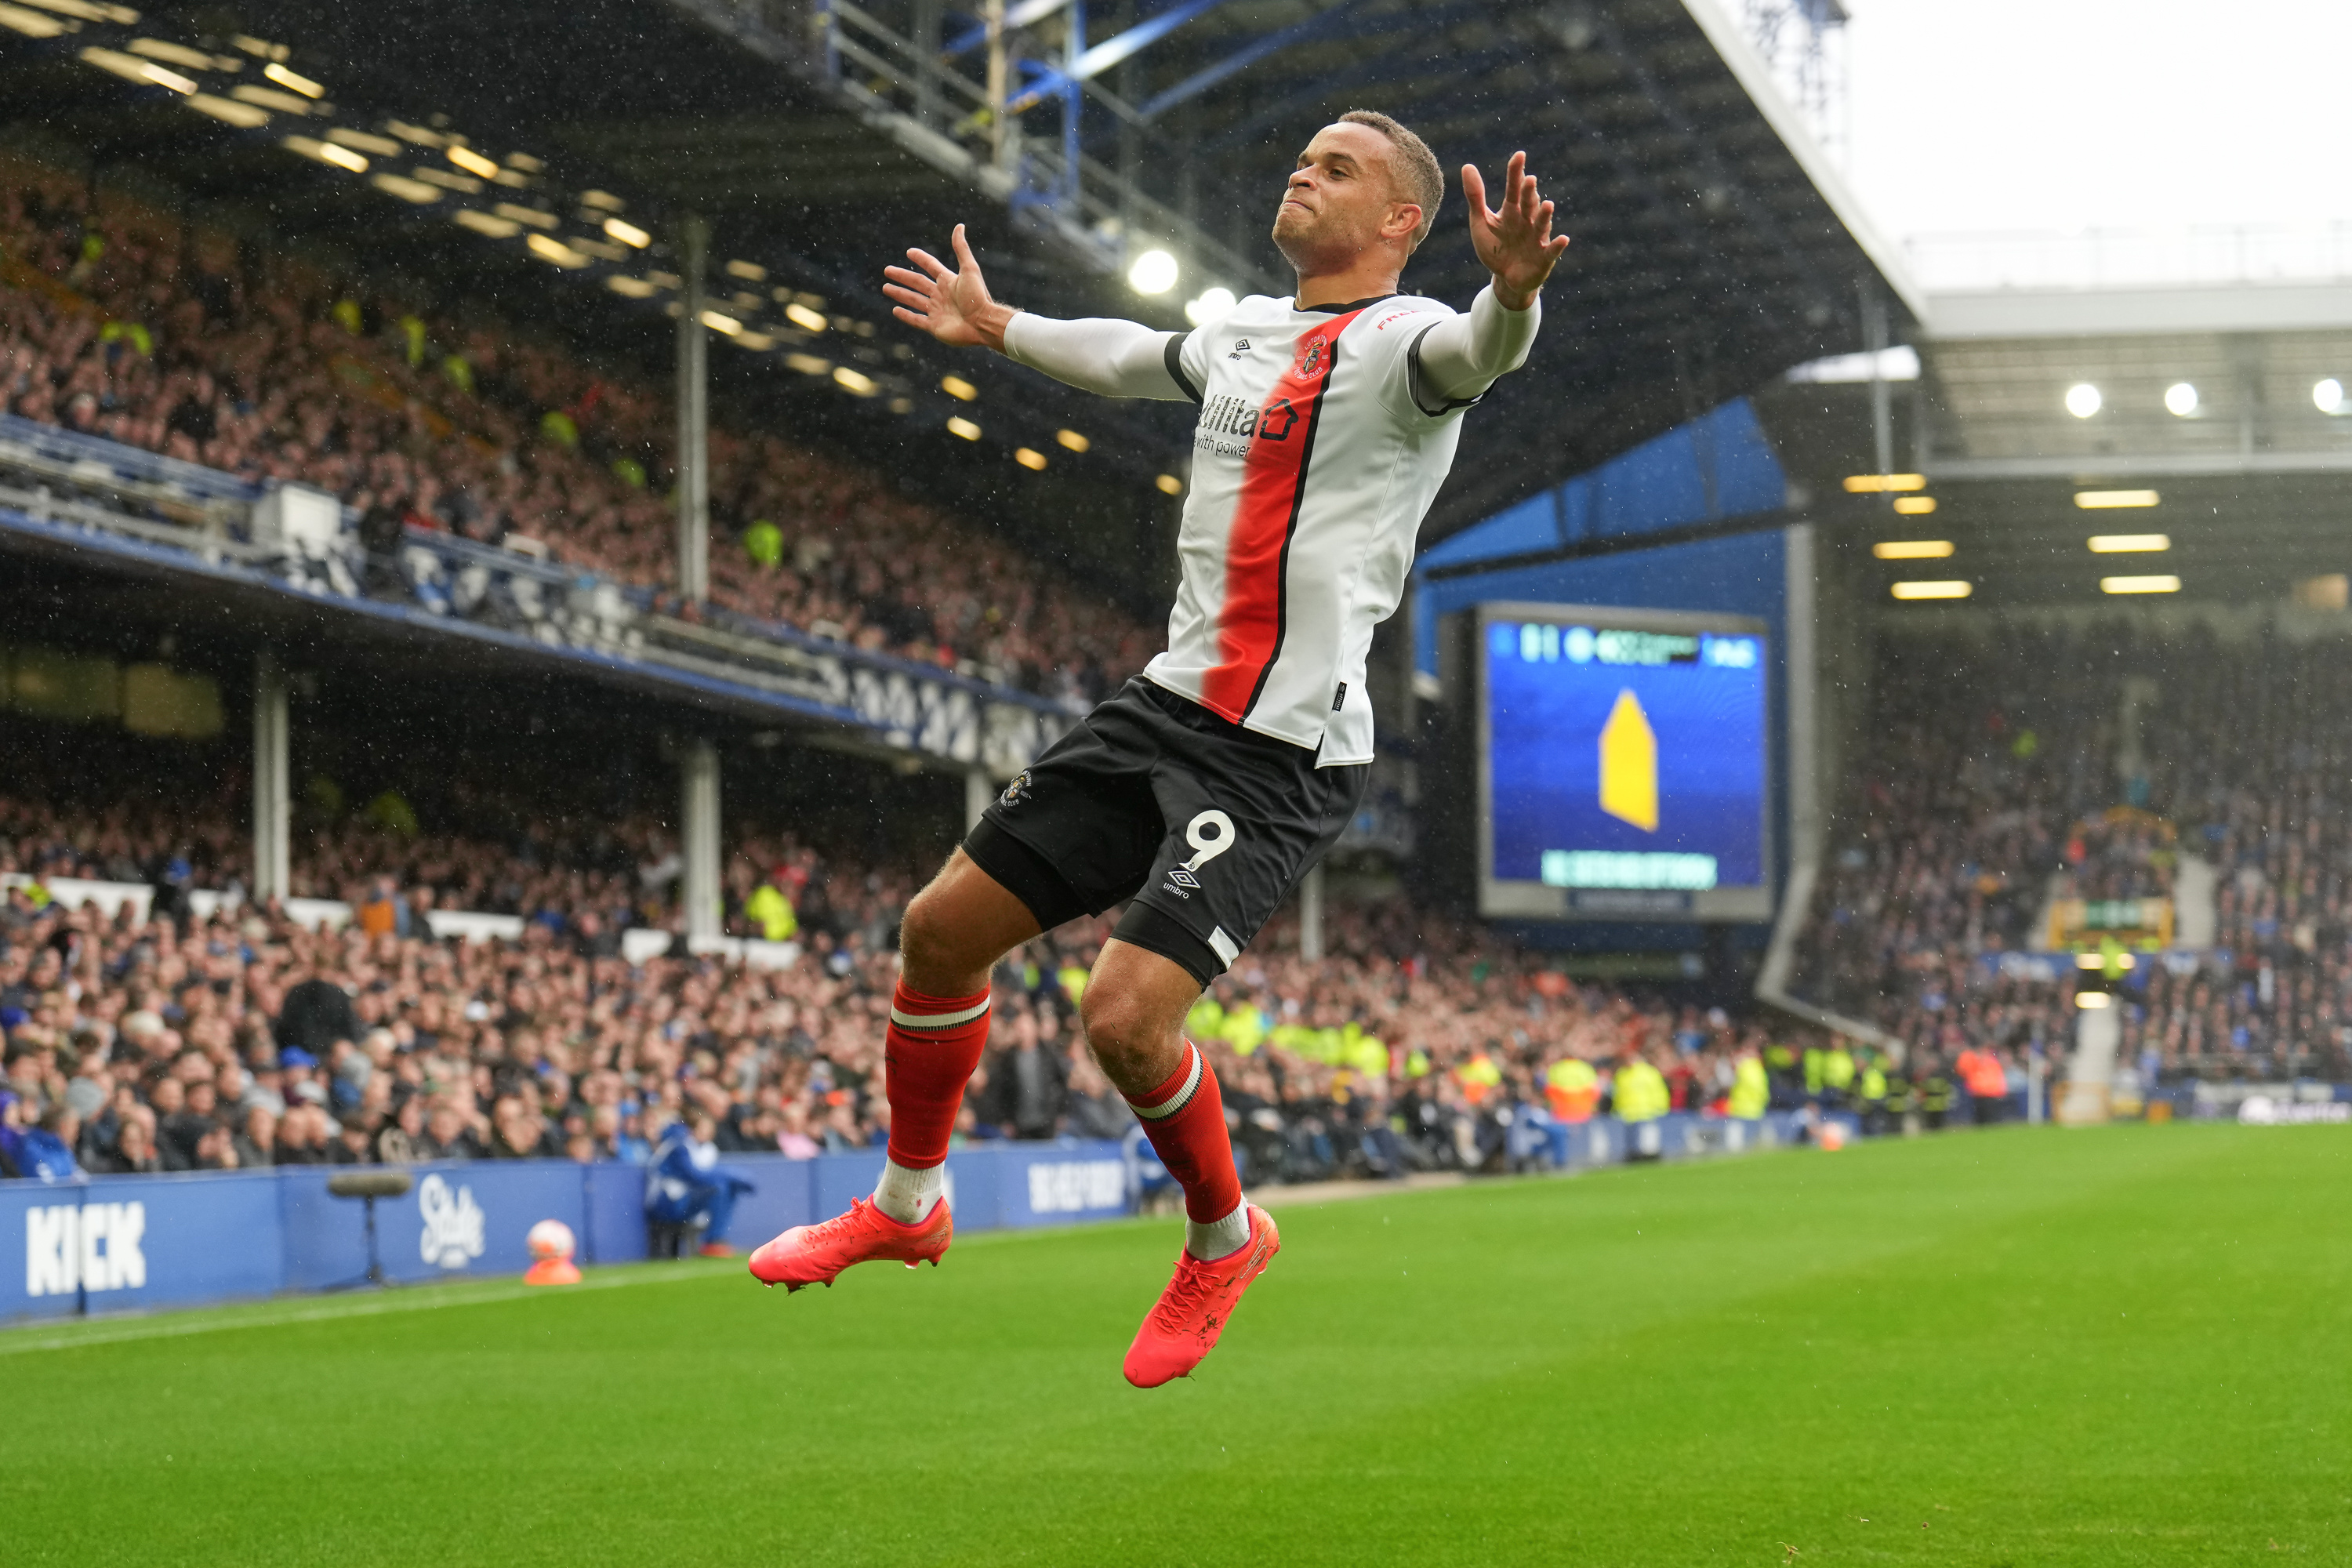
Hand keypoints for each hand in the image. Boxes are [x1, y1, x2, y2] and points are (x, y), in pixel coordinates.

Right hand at [883, 224, 1015, 352]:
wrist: (982, 323)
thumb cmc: (978, 296)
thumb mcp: (970, 269)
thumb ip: (961, 249)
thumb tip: (960, 226)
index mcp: (948, 281)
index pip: (931, 266)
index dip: (921, 259)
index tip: (909, 252)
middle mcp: (941, 295)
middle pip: (917, 283)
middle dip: (902, 277)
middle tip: (887, 270)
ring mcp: (937, 311)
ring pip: (914, 300)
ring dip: (900, 294)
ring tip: (886, 288)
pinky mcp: (934, 326)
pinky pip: (916, 320)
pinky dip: (905, 315)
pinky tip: (895, 310)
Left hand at [1462, 152, 1570, 311]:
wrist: (1506, 278)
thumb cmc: (1495, 247)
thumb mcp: (1481, 222)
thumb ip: (1476, 197)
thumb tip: (1467, 166)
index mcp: (1512, 211)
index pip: (1514, 188)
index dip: (1516, 173)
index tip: (1519, 155)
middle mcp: (1527, 221)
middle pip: (1528, 204)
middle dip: (1529, 194)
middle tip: (1529, 180)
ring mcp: (1537, 238)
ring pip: (1541, 224)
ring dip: (1544, 215)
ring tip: (1547, 204)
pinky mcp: (1544, 258)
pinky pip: (1552, 251)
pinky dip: (1557, 246)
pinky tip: (1563, 239)